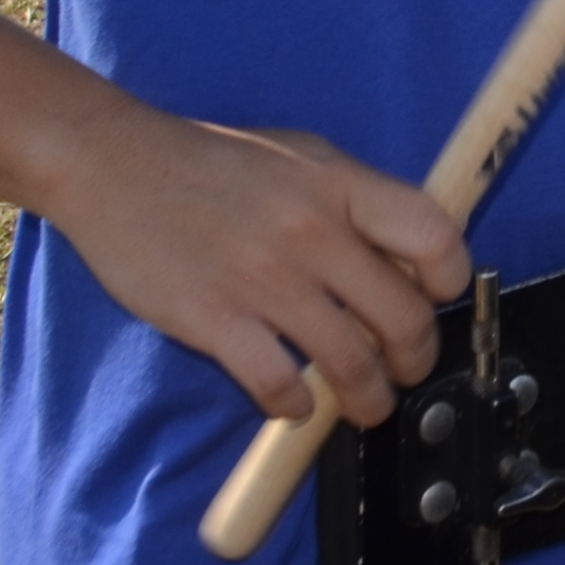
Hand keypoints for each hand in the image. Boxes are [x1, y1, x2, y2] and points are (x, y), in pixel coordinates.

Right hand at [41, 112, 473, 426]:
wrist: (114, 164)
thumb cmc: (212, 162)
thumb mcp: (300, 158)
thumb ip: (354, 200)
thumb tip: (406, 254)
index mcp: (339, 184)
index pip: (432, 235)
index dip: (451, 278)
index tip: (439, 299)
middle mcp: (312, 231)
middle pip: (402, 315)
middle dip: (415, 358)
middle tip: (407, 370)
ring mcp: (263, 278)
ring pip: (350, 363)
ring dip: (367, 399)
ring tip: (365, 406)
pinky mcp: (214, 319)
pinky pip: (278, 383)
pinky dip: (295, 405)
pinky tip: (294, 401)